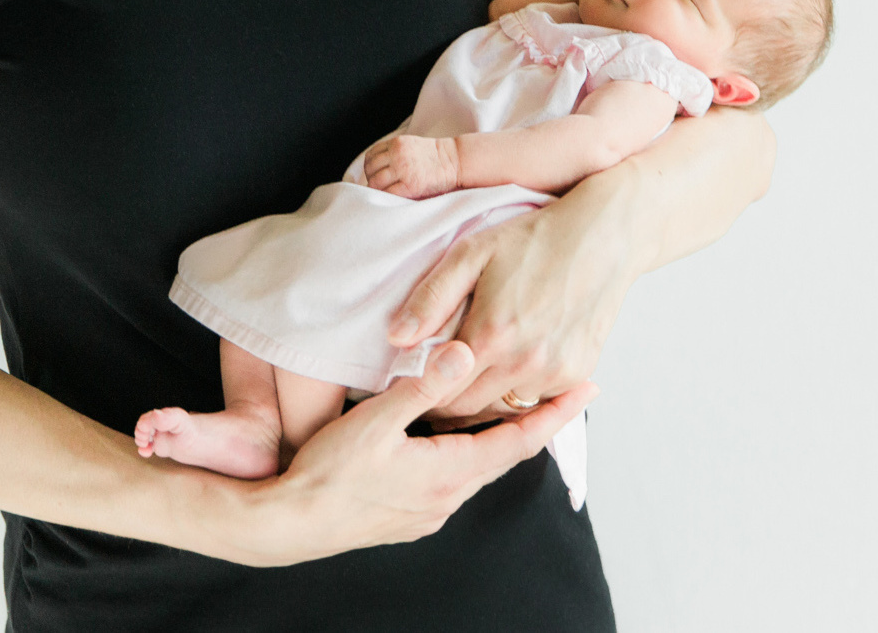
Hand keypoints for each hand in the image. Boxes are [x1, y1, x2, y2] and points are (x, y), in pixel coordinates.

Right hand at [232, 341, 597, 566]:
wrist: (291, 524)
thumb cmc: (327, 475)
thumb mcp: (374, 422)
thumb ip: (423, 387)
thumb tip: (465, 353)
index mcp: (448, 473)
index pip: (518, 441)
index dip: (555, 414)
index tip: (586, 390)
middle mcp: (447, 497)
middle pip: (504, 455)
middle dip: (533, 421)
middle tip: (560, 391)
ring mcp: (429, 511)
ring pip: (477, 467)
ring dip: (498, 438)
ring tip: (512, 406)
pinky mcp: (409, 516)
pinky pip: (452, 479)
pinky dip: (467, 453)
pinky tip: (453, 437)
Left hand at [360, 133, 460, 198]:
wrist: (454, 161)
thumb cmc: (434, 155)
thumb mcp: (411, 144)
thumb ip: (394, 151)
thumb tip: (377, 166)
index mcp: (396, 143)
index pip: (371, 155)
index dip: (369, 166)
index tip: (373, 172)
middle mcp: (397, 155)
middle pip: (370, 169)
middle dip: (371, 178)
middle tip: (377, 185)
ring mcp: (403, 170)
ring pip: (376, 182)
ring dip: (376, 189)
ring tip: (383, 192)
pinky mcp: (410, 185)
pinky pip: (388, 193)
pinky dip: (385, 196)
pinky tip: (390, 197)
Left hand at [387, 177, 636, 422]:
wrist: (603, 235)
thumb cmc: (535, 239)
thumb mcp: (472, 253)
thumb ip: (431, 298)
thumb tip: (397, 338)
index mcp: (491, 333)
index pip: (439, 390)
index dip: (420, 390)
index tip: (410, 383)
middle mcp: (524, 362)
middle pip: (468, 409)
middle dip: (446, 400)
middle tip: (435, 383)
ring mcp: (554, 371)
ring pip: (502, 408)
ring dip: (483, 397)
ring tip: (471, 372)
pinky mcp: (576, 372)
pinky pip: (536, 398)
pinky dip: (518, 388)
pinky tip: (510, 363)